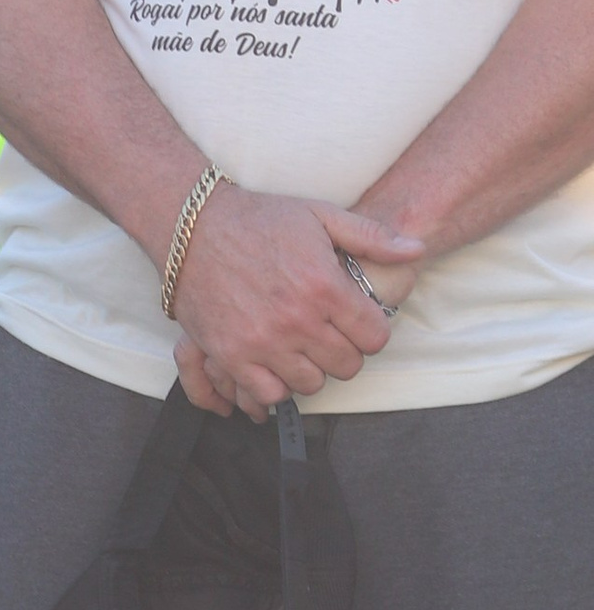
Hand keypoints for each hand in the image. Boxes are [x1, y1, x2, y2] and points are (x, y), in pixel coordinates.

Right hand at [168, 186, 422, 417]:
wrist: (192, 228)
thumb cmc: (258, 219)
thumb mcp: (320, 216)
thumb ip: (372, 236)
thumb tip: (417, 249)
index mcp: (324, 286)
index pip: (375, 338)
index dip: (370, 332)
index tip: (356, 323)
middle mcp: (297, 319)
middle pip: (346, 366)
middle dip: (344, 352)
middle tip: (328, 336)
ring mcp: (263, 341)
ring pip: (311, 384)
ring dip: (310, 370)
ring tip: (300, 350)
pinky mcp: (231, 355)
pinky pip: (268, 394)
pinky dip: (275, 386)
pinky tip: (274, 365)